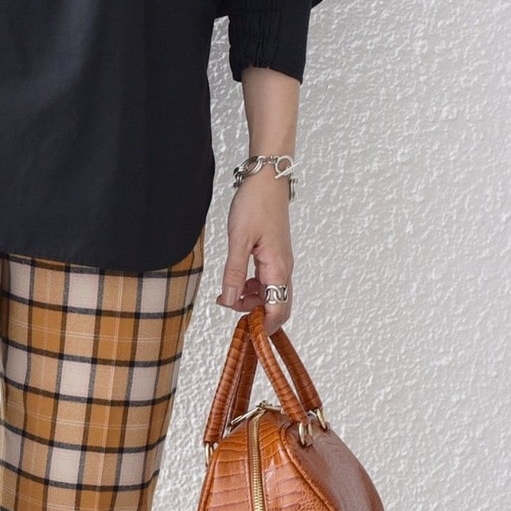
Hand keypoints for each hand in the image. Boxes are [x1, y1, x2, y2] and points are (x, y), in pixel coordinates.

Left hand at [215, 167, 293, 336]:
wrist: (267, 180)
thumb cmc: (255, 204)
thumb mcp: (239, 239)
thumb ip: (234, 272)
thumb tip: (230, 300)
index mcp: (277, 268)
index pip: (279, 310)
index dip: (264, 326)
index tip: (244, 330)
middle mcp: (283, 269)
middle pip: (277, 306)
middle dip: (255, 314)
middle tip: (228, 305)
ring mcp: (280, 264)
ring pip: (271, 295)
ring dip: (250, 301)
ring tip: (226, 293)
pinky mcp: (274, 258)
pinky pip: (266, 283)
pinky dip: (252, 289)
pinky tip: (236, 282)